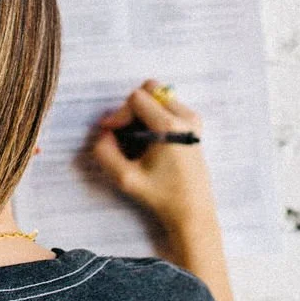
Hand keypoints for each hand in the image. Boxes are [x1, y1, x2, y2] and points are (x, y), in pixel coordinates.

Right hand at [90, 79, 217, 227]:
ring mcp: (193, 120)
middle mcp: (185, 117)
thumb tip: (104, 133)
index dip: (119, 113)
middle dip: (132, 107)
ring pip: (160, 97)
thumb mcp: (126, 179)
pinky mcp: (195, 126)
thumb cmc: (161, 195)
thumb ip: (105, 153)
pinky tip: (150, 141)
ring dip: (143, 112)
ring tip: (136, 138)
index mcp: (170, 127)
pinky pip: (169, 107)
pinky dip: (155, 116)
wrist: (192, 210)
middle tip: (124, 131)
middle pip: (150, 90)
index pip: (137, 99)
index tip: (110, 132)